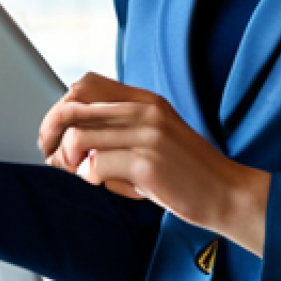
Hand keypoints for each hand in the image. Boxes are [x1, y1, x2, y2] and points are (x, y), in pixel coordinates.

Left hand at [38, 72, 269, 256]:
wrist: (231, 195)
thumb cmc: (187, 172)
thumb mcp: (155, 136)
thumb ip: (119, 127)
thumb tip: (67, 134)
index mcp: (145, 100)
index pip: (85, 85)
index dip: (60, 107)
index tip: (53, 132)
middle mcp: (145, 111)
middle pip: (73, 106)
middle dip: (50, 131)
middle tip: (49, 155)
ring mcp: (147, 135)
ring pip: (78, 137)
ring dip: (66, 159)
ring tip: (75, 172)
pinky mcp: (148, 164)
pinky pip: (96, 166)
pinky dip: (89, 177)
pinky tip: (101, 184)